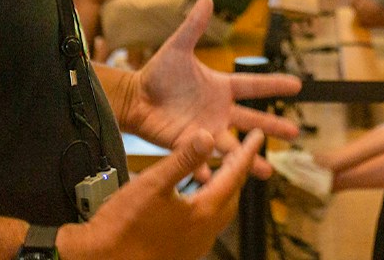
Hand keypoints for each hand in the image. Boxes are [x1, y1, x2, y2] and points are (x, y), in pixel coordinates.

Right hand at [57, 128, 263, 259]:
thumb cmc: (124, 226)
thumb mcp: (153, 184)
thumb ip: (182, 159)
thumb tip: (207, 135)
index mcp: (204, 213)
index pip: (235, 176)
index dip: (247, 152)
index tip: (259, 136)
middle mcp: (206, 231)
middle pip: (232, 195)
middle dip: (238, 170)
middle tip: (240, 150)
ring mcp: (195, 244)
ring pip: (220, 210)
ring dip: (224, 188)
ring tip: (219, 169)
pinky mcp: (182, 250)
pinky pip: (206, 222)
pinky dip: (208, 202)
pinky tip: (193, 196)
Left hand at [119, 0, 300, 178]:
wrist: (135, 97)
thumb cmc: (158, 73)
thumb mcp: (178, 48)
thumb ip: (194, 26)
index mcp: (221, 87)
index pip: (254, 86)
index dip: (275, 84)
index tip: (298, 85)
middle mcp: (219, 111)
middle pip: (253, 120)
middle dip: (274, 127)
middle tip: (296, 135)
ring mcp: (206, 130)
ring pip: (233, 146)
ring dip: (248, 159)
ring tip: (267, 173)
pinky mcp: (189, 145)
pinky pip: (204, 158)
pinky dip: (210, 169)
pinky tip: (219, 180)